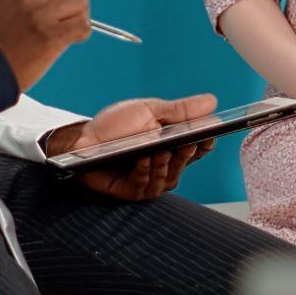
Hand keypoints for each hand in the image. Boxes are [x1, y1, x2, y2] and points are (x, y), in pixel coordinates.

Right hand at [0, 0, 91, 91]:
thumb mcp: (4, 4)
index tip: (55, 2)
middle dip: (72, 2)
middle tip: (63, 20)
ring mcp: (38, 15)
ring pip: (81, 1)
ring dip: (80, 16)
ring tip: (67, 30)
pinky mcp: (51, 36)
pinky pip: (83, 25)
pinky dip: (82, 33)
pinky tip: (70, 40)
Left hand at [45, 95, 217, 201]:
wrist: (83, 138)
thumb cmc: (115, 126)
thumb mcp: (150, 111)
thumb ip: (181, 111)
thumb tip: (212, 103)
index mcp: (171, 146)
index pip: (196, 149)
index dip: (204, 145)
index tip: (209, 136)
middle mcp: (162, 166)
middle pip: (183, 165)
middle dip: (185, 155)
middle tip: (187, 143)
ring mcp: (147, 180)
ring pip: (165, 178)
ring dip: (164, 164)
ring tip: (160, 150)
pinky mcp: (129, 191)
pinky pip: (142, 185)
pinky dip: (144, 172)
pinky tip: (143, 159)